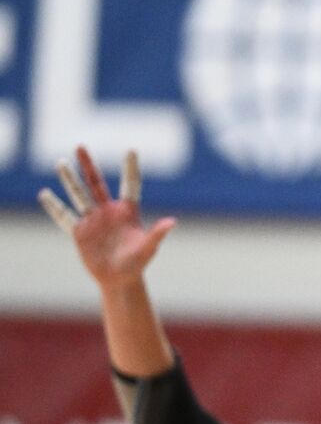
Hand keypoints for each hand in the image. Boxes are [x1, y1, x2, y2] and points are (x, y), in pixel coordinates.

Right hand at [38, 147, 174, 290]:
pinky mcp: (80, 232)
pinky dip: (55, 207)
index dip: (131, 168)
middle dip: (88, 165)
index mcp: (127, 211)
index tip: (131, 149)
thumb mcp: (148, 248)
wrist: (120, 278)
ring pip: (79, 195)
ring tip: (61, 163)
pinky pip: (65, 217)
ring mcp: (92, 220)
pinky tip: (45, 194)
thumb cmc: (137, 262)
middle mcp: (108, 211)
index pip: (130, 185)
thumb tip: (171, 222)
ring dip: (69, 179)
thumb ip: (157, 234)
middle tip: (80, 145)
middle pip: (96, 183)